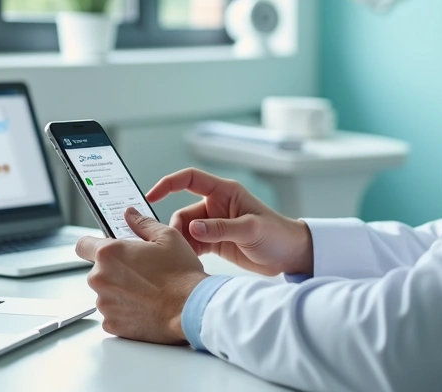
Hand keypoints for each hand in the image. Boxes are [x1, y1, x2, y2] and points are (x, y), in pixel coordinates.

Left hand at [74, 207, 208, 343]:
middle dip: (115, 271)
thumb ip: (142, 224)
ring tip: (146, 291)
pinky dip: (125, 311)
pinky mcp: (111, 324)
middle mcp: (101, 278)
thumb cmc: (181, 275)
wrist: (190, 309)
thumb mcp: (167, 237)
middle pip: (98, 271)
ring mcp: (104, 303)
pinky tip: (145, 306)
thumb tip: (130, 215)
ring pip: (106, 294)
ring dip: (120, 292)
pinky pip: (112, 314)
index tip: (102, 250)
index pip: (82, 245)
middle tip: (141, 272)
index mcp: (110, 253)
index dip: (92, 246)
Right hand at [147, 168, 312, 276]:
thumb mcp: (251, 229)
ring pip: (185, 230)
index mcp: (224, 192)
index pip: (189, 179)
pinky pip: (193, 244)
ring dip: (181, 243)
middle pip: (182, 212)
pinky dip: (188, 252)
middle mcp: (216, 206)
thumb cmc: (278, 234)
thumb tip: (193, 229)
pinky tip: (188, 263)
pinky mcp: (214, 242)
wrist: (291, 255)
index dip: (168, 184)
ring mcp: (214, 224)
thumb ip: (221, 229)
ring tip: (181, 258)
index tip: (151, 196)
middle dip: (175, 229)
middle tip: (174, 247)